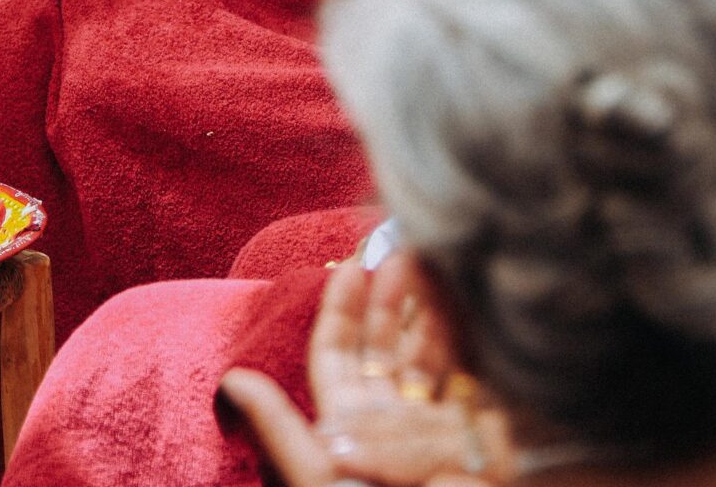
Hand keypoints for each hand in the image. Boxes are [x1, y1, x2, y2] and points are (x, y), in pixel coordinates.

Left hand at [220, 254, 514, 485]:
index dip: (341, 311)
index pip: (337, 359)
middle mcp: (390, 426)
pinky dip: (469, 339)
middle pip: (385, 350)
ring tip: (435, 264)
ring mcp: (435, 431)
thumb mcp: (314, 476)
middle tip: (400, 250)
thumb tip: (234, 381)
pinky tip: (471, 306)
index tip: (351, 266)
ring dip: (431, 309)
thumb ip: (279, 429)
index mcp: (347, 431)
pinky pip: (471, 379)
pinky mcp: (481, 442)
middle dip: (390, 299)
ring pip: (429, 358)